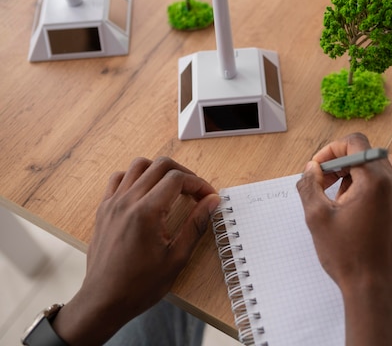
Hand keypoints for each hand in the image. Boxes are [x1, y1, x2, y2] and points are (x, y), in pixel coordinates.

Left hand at [53, 157, 220, 344]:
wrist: (104, 301)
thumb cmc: (140, 285)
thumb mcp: (177, 257)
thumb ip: (196, 224)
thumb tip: (212, 201)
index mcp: (146, 212)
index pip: (177, 179)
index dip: (198, 184)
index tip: (208, 197)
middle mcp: (127, 201)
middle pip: (160, 165)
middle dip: (183, 174)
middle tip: (195, 191)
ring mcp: (112, 203)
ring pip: (139, 165)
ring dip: (160, 171)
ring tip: (173, 189)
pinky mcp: (104, 209)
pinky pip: (119, 178)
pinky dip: (136, 177)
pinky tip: (147, 193)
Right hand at [296, 132, 391, 345]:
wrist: (373, 286)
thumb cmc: (347, 254)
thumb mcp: (317, 217)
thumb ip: (309, 186)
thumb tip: (310, 170)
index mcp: (375, 180)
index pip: (355, 142)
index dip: (331, 150)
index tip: (317, 169)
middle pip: (364, 153)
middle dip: (339, 163)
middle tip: (321, 183)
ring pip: (371, 168)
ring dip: (349, 175)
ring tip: (334, 201)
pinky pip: (379, 184)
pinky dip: (361, 187)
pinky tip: (347, 209)